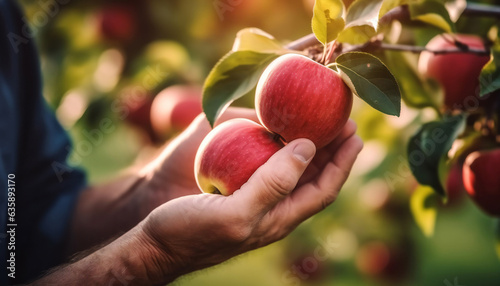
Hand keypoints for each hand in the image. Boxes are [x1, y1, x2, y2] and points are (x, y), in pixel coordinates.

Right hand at [139, 119, 362, 283]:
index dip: (343, 162)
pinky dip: (277, 147)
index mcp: (279, 218)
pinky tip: (271, 132)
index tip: (355, 133)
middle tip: (341, 118)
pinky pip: (266, 166)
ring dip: (307, 146)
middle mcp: (273, 209)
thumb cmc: (190, 233)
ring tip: (316, 120)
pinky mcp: (236, 191)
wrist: (155, 245)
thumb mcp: (234, 213)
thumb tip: (308, 148)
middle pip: (313, 178)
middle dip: (331, 150)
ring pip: (291, 171)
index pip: (324, 189)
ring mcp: (254, 200)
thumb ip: (272, 184)